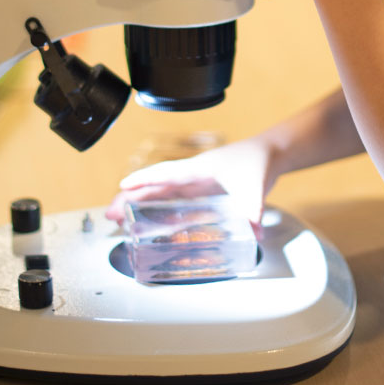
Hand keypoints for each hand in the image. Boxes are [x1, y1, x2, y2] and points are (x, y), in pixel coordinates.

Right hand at [104, 136, 275, 229]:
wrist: (271, 153)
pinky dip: (160, 210)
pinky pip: (176, 201)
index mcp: (200, 168)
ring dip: (142, 204)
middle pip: (156, 186)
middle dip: (132, 197)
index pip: (167, 173)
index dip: (145, 180)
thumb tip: (255, 231)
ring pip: (163, 194)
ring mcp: (197, 183)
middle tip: (112, 214)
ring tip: (121, 220)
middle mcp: (194, 175)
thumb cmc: (258, 160)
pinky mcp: (204, 192)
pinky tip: (152, 223)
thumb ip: (254, 208)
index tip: (124, 187)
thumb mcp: (256, 185)